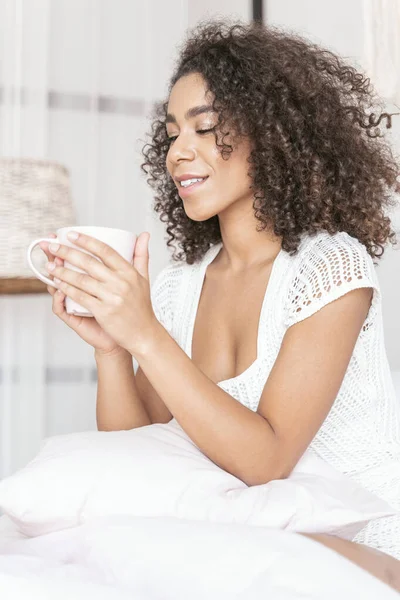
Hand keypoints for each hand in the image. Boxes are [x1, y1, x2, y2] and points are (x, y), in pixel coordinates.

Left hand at [45, 231, 159, 356]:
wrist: (143, 333)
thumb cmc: (141, 306)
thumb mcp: (144, 278)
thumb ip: (141, 255)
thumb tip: (144, 234)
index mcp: (129, 272)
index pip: (105, 251)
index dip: (86, 241)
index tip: (71, 234)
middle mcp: (121, 283)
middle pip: (89, 263)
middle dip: (67, 253)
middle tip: (53, 246)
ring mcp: (112, 297)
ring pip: (82, 280)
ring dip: (63, 272)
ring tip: (50, 265)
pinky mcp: (103, 311)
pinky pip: (81, 297)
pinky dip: (67, 289)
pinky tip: (57, 284)